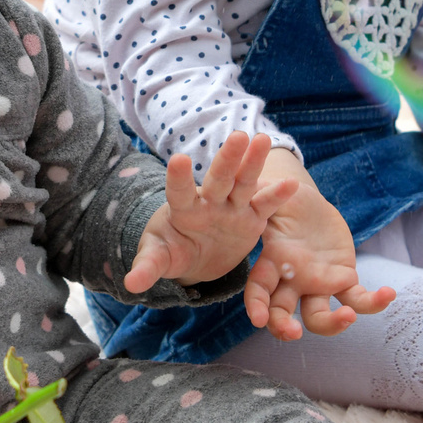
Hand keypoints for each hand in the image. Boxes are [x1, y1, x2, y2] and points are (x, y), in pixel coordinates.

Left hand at [125, 129, 296, 294]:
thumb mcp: (159, 258)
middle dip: (227, 160)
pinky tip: (291, 184)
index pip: (179, 192)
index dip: (180, 178)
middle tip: (237, 137)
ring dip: (252, 163)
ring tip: (263, 140)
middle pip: (218, 180)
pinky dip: (276, 196)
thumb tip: (130, 285)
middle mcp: (209, 203)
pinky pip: (264, 206)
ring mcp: (232, 208)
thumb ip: (148, 266)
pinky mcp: (251, 218)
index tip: (180, 160)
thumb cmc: (173, 251)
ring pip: (243, 183)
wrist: (196, 256)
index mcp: (183, 210)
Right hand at [245, 152, 395, 340]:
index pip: (259, 290)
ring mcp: (318, 283)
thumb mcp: (268, 194)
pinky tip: (388, 293)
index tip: (259, 320)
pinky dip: (373, 302)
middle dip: (285, 327)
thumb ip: (261, 196)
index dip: (257, 306)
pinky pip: (357, 299)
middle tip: (294, 333)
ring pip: (320, 316)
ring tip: (347, 316)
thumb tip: (253, 188)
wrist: (306, 202)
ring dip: (332, 323)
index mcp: (271, 263)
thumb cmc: (282, 199)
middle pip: (284, 313)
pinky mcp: (343, 279)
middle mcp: (292, 281)